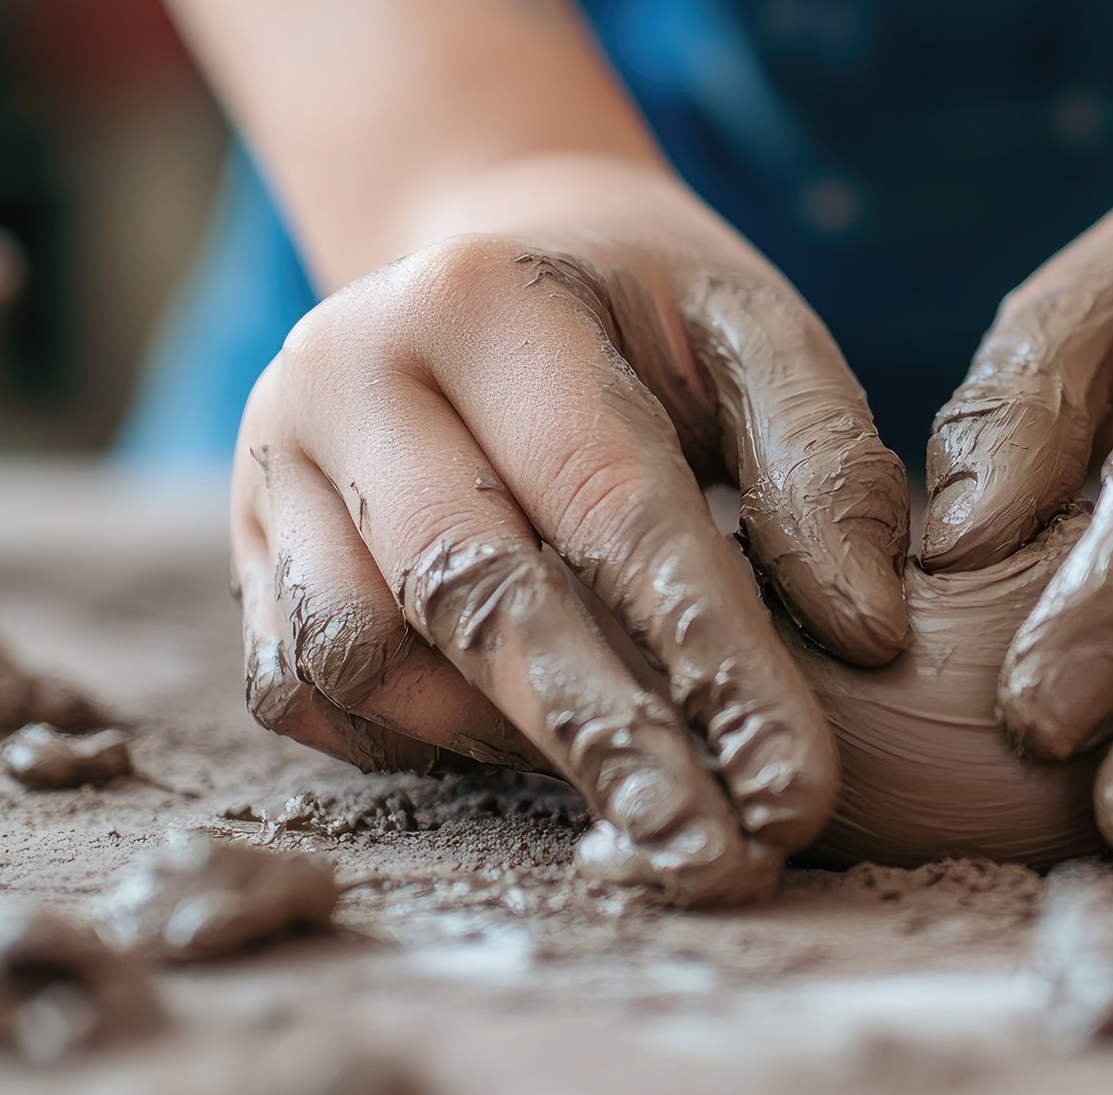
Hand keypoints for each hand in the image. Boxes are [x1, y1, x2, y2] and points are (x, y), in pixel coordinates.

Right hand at [229, 166, 909, 903]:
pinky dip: (415, 737)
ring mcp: (273, 460)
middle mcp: (348, 369)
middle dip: (608, 745)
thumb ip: (822, 464)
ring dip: (509, 744)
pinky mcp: (246, 544)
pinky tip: (521, 742)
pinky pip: (305, 687)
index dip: (712, 660)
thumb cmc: (644, 313)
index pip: (610, 505)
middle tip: (715, 859)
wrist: (482, 254)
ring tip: (638, 786)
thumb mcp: (754, 331)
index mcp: (486, 297)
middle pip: (470, 593)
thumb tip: (866, 633)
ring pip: (367, 655)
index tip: (795, 787)